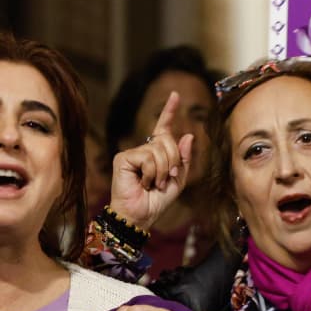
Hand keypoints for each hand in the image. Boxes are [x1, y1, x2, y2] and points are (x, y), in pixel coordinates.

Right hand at [108, 92, 193, 230]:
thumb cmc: (157, 200)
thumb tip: (188, 135)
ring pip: (159, 149)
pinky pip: (148, 157)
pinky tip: (144, 182)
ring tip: (155, 183)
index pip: (163, 128)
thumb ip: (183, 159)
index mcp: (156, 153)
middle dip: (174, 161)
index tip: (175, 95)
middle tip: (167, 179)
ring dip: (163, 170)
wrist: (141, 215)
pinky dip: (152, 172)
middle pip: (168, 141)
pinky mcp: (122, 158)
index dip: (169, 111)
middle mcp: (143, 150)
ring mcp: (131, 153)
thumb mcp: (178, 179)